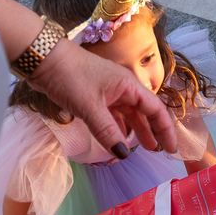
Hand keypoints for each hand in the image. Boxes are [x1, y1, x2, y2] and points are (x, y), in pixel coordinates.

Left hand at [30, 38, 177, 155]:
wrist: (44, 60)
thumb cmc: (70, 77)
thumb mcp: (90, 107)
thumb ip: (107, 131)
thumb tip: (123, 154)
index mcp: (129, 86)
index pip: (156, 110)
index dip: (166, 130)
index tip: (171, 149)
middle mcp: (122, 88)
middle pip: (144, 113)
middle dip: (151, 131)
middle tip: (157, 152)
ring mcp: (107, 93)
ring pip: (126, 115)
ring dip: (132, 131)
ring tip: (138, 150)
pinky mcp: (93, 97)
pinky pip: (111, 116)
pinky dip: (115, 128)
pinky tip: (115, 140)